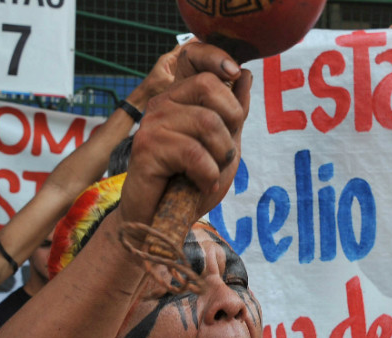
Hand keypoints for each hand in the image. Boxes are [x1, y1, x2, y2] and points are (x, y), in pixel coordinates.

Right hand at [120, 42, 250, 226]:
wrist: (163, 219)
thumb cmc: (192, 183)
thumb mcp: (223, 145)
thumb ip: (234, 112)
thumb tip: (245, 74)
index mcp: (179, 98)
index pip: (202, 65)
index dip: (221, 64)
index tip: (236, 84)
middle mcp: (162, 103)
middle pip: (209, 87)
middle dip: (229, 125)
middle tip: (222, 153)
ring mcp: (152, 123)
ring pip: (207, 122)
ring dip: (220, 156)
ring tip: (210, 173)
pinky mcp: (146, 147)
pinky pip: (194, 153)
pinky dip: (208, 175)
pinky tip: (201, 185)